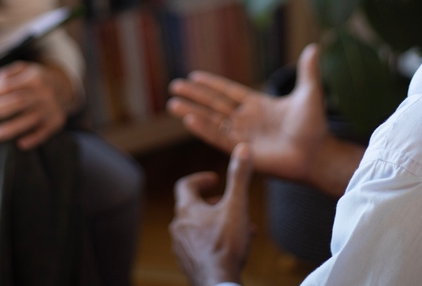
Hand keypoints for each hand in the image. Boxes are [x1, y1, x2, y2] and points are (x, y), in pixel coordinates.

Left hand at [0, 61, 74, 148]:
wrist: (64, 88)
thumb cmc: (35, 80)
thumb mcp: (24, 69)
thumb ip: (7, 74)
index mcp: (34, 77)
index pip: (8, 86)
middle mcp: (44, 92)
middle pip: (18, 102)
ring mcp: (51, 108)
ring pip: (30, 118)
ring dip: (12, 127)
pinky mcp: (57, 121)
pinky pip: (44, 132)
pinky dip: (33, 138)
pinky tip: (20, 144)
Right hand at [168, 44, 329, 183]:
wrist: (317, 155)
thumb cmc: (315, 127)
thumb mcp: (310, 93)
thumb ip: (308, 71)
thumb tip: (315, 45)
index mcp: (258, 104)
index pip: (229, 91)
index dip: (211, 84)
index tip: (194, 76)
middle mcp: (246, 119)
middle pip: (214, 104)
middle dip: (194, 96)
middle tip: (174, 87)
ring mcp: (243, 135)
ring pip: (211, 120)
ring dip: (192, 112)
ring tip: (172, 104)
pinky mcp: (242, 151)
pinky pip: (218, 138)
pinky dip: (203, 129)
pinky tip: (189, 120)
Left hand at [170, 143, 253, 285]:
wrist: (218, 283)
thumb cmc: (226, 244)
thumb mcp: (237, 205)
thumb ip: (239, 176)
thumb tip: (243, 148)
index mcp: (187, 210)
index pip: (185, 185)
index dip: (200, 179)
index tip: (215, 180)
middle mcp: (179, 227)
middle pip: (191, 207)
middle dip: (211, 203)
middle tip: (227, 203)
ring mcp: (181, 247)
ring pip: (197, 228)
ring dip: (214, 223)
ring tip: (236, 227)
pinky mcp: (188, 263)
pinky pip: (198, 246)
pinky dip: (212, 241)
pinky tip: (231, 247)